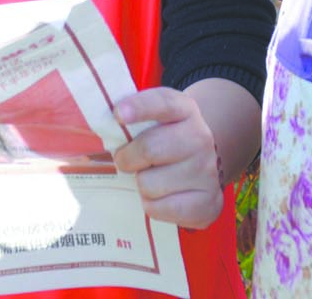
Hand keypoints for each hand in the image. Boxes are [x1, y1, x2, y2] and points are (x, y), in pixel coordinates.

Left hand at [111, 87, 225, 228]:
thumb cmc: (166, 140)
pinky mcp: (208, 203)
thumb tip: (103, 125)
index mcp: (185, 110)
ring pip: (149, 184)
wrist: (203, 165)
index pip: (163, 103)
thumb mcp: (155, 119)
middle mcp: (201, 137)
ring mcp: (207, 171)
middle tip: (125, 160)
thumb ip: (132, 117)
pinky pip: (159, 208)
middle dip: (127, 158)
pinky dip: (152, 206)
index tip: (118, 114)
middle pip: (149, 149)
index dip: (139, 108)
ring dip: (141, 184)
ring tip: (150, 178)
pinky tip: (161, 196)